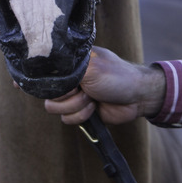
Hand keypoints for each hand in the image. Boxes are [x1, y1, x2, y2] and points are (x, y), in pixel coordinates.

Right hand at [43, 47, 165, 124]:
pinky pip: (67, 119)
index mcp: (69, 63)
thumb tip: (47, 73)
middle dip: (68, 96)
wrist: (136, 97)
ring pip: (54, 108)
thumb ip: (67, 70)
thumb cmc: (117, 76)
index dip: (48, 80)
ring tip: (92, 99)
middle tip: (85, 90)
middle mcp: (68, 79)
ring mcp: (72, 96)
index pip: (44, 71)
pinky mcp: (79, 111)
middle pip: (48, 93)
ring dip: (76, 106)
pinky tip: (95, 108)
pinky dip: (81, 115)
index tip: (58, 82)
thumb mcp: (91, 67)